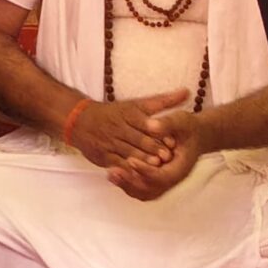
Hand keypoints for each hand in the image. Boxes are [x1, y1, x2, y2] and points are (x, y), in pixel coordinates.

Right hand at [67, 90, 189, 170]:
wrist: (80, 120)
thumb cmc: (114, 112)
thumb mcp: (137, 104)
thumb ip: (163, 101)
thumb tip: (187, 91)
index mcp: (129, 114)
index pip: (146, 124)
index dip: (159, 133)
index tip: (172, 141)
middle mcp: (120, 128)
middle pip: (139, 140)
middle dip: (153, 148)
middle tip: (168, 156)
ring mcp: (111, 143)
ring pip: (129, 153)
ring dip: (143, 161)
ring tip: (156, 167)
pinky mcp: (104, 156)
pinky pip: (117, 165)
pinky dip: (128, 171)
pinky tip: (138, 176)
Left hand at [109, 107, 205, 201]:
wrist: (196, 135)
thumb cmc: (188, 127)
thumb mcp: (182, 120)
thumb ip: (167, 124)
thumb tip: (150, 126)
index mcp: (180, 168)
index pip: (162, 177)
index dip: (145, 170)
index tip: (130, 160)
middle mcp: (172, 179)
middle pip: (151, 189)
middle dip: (131, 181)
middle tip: (113, 171)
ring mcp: (164, 182)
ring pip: (144, 192)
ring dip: (127, 185)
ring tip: (110, 174)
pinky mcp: (156, 180)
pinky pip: (140, 188)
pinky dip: (127, 184)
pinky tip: (113, 173)